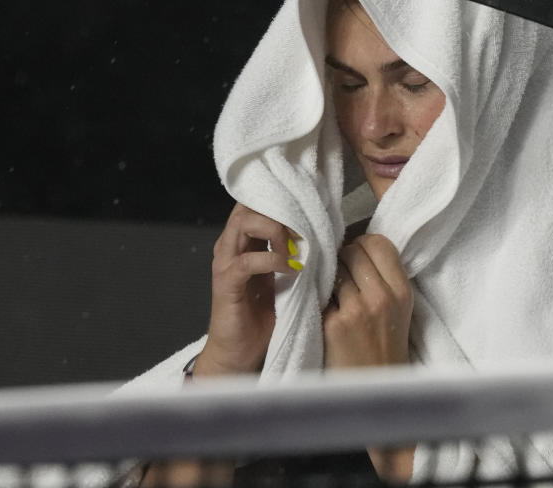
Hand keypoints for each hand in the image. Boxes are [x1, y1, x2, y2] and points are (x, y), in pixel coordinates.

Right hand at [194, 203, 300, 376]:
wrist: (240, 354)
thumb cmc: (265, 316)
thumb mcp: (286, 277)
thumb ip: (296, 253)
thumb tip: (326, 232)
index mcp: (246, 241)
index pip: (258, 203)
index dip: (282, 198)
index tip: (310, 208)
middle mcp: (231, 245)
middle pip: (249, 205)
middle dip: (280, 210)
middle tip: (304, 229)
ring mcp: (226, 262)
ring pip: (244, 222)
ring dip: (276, 231)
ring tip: (296, 250)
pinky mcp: (226, 283)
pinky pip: (247, 260)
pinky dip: (272, 260)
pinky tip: (291, 270)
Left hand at [323, 234, 412, 368]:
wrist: (374, 392)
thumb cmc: (384, 348)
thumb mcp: (399, 310)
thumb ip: (384, 279)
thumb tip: (355, 245)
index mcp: (402, 291)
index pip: (379, 242)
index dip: (363, 244)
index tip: (358, 257)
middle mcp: (382, 297)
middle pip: (353, 251)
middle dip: (343, 259)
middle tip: (343, 278)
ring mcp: (356, 310)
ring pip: (333, 269)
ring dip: (329, 278)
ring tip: (336, 297)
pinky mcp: (333, 324)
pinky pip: (320, 293)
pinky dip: (320, 299)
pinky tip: (326, 313)